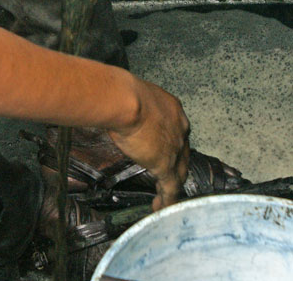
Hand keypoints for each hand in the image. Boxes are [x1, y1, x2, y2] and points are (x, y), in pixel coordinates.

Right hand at [107, 77, 190, 209]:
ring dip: (172, 185)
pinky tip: (159, 208)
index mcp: (174, 110)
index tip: (162, 148)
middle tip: (166, 176)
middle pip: (182, 153)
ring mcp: (175, 149)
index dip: (170, 142)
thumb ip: (136, 108)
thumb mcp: (135, 97)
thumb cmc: (123, 93)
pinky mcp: (166, 166)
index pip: (177, 131)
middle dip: (175, 165)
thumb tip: (121, 109)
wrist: (126, 101)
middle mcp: (180, 129)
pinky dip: (166, 201)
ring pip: (179, 173)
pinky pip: (170, 189)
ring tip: (163, 197)